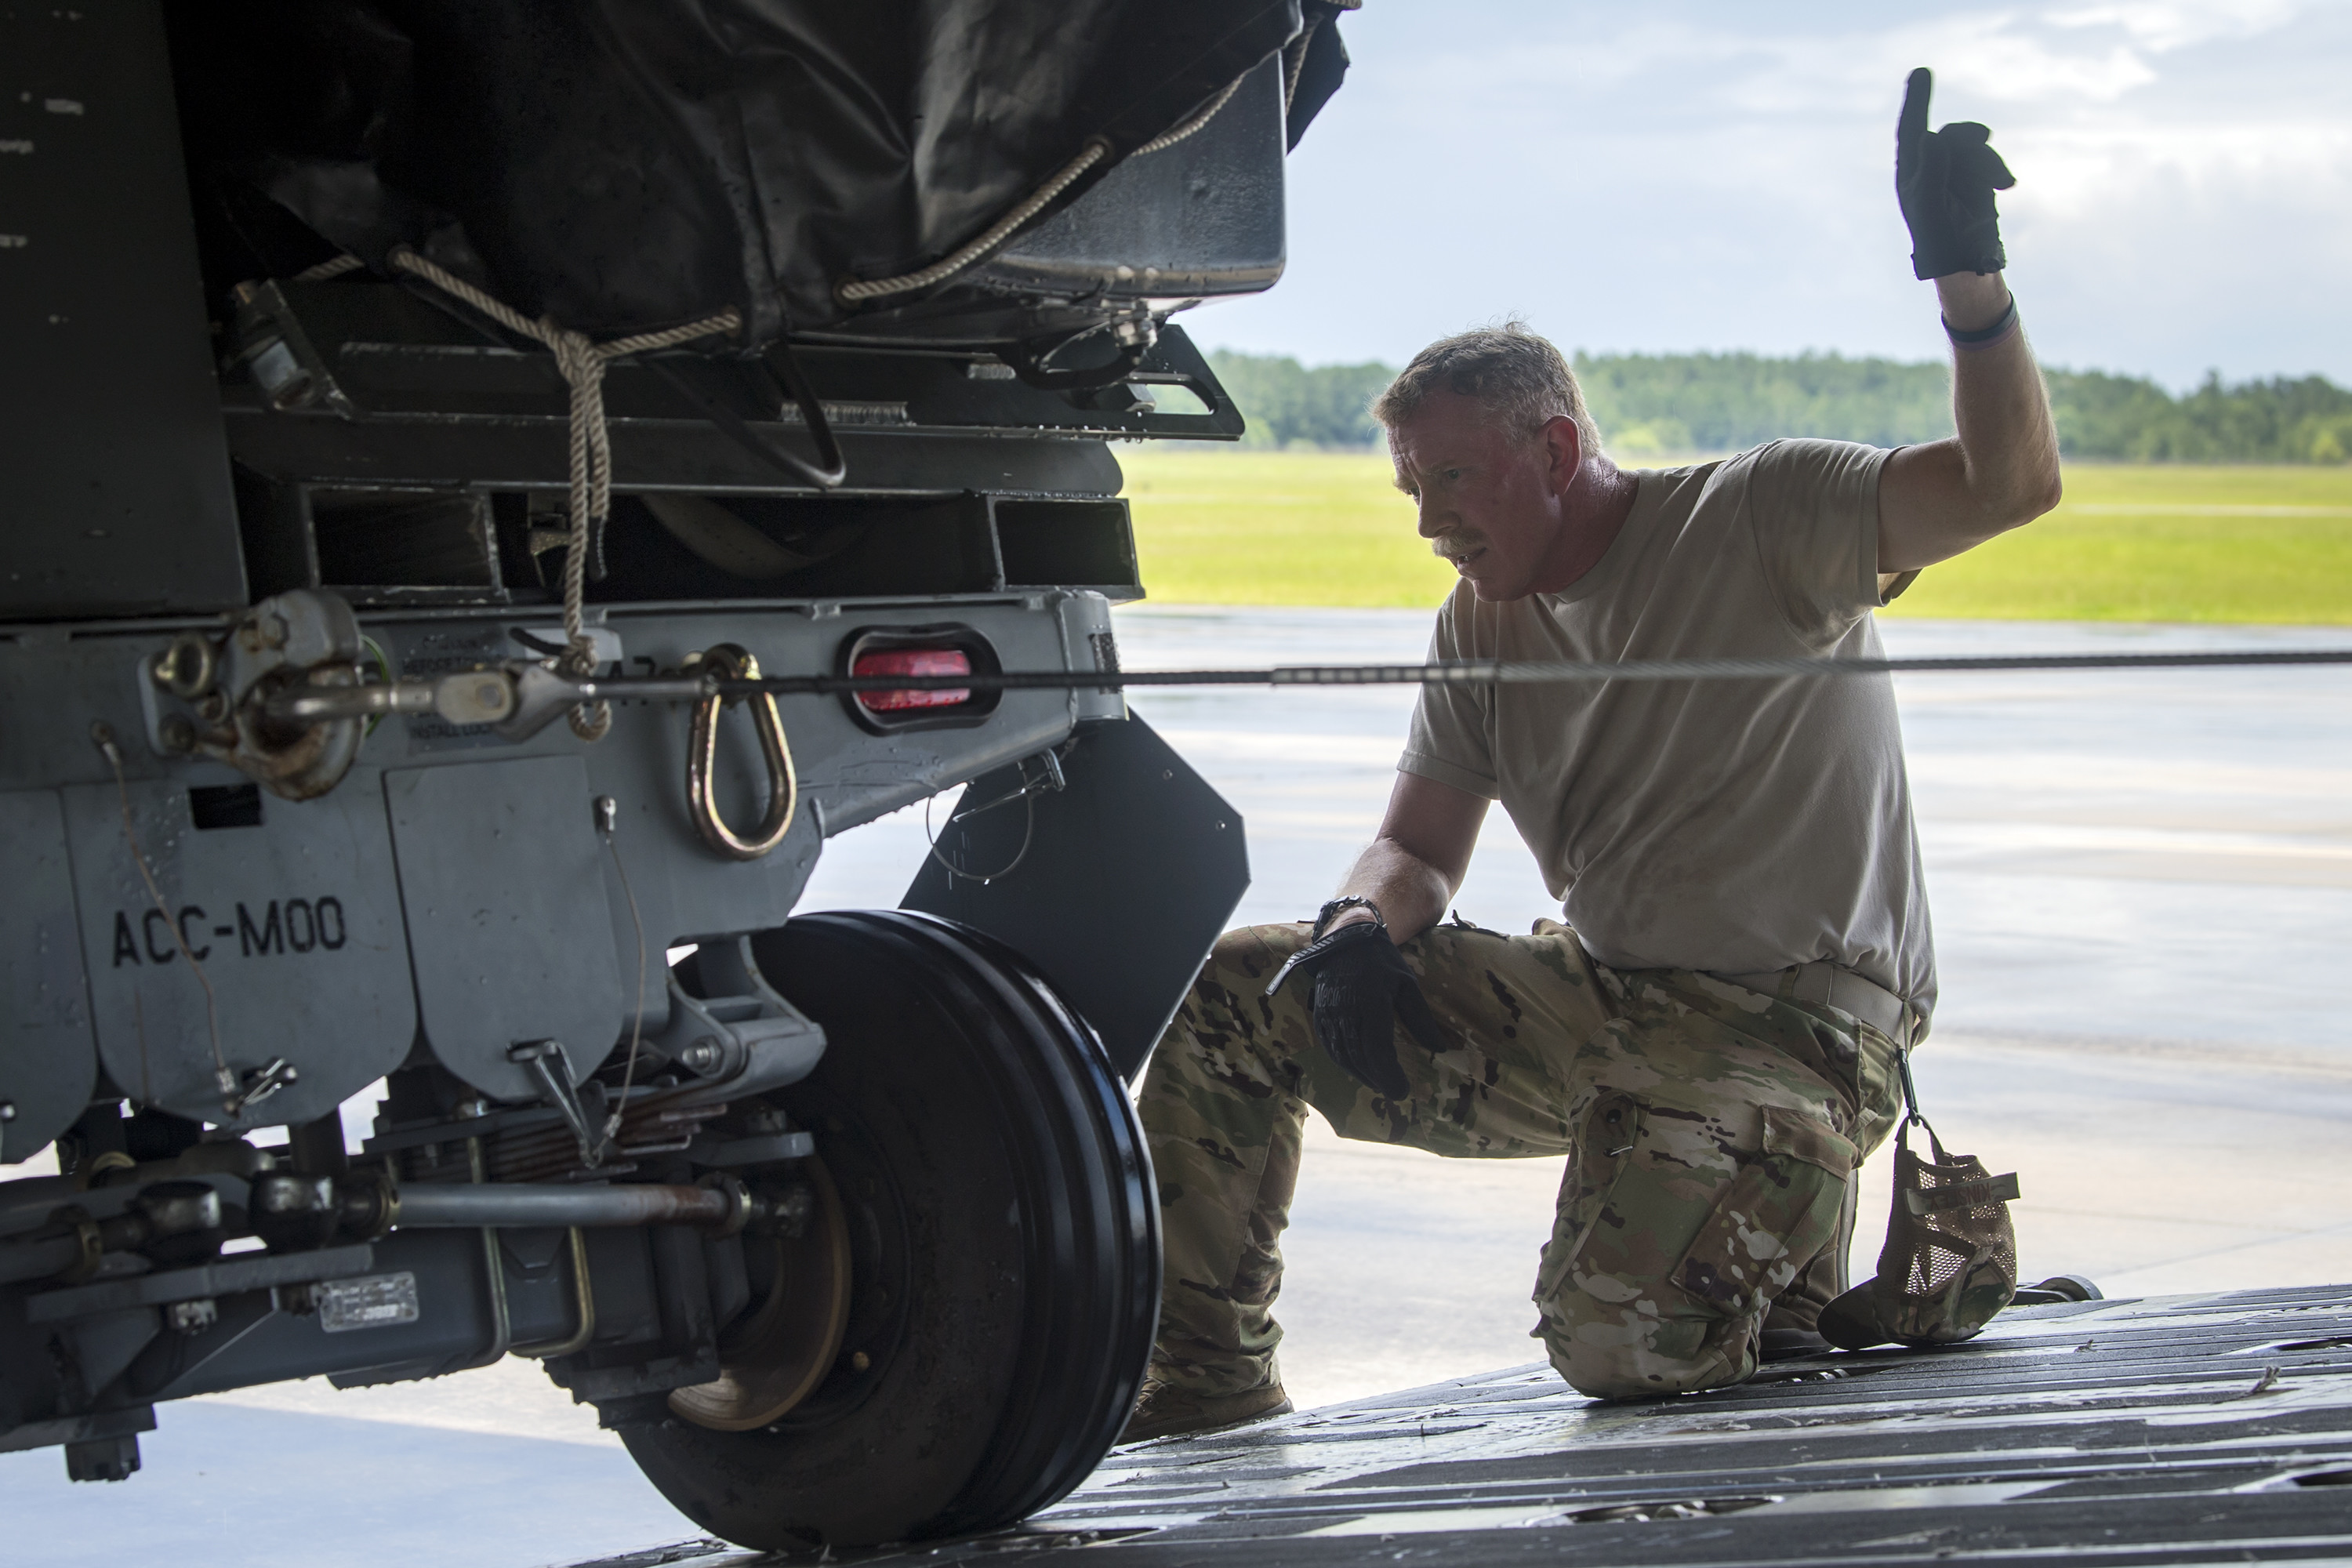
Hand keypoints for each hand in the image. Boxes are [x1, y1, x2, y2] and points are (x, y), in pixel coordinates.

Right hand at [1264, 922, 1448, 1099]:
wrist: (1346, 939)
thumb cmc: (1382, 961)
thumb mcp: (1407, 985)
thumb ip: (1421, 1019)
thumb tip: (1440, 1049)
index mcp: (1371, 1003)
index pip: (1377, 1051)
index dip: (1389, 1076)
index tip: (1403, 1091)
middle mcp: (1346, 1012)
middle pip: (1360, 1058)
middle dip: (1379, 1080)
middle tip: (1396, 1092)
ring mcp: (1329, 1015)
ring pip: (1343, 1056)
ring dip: (1362, 1075)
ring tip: (1380, 1083)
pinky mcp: (1319, 1016)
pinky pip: (1330, 1048)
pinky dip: (1345, 1063)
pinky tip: (1359, 1069)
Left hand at [1895, 67, 2014, 279]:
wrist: (1967, 262)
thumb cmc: (1939, 239)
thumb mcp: (1930, 206)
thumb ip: (1930, 171)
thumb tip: (1931, 135)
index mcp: (1910, 173)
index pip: (1910, 129)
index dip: (1916, 101)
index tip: (1922, 71)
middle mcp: (1929, 167)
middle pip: (1950, 134)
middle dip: (1969, 138)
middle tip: (1985, 135)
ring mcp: (1953, 170)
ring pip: (1973, 146)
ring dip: (1989, 161)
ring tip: (2002, 182)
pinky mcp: (1975, 177)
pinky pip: (1988, 158)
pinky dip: (1998, 169)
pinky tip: (2006, 186)